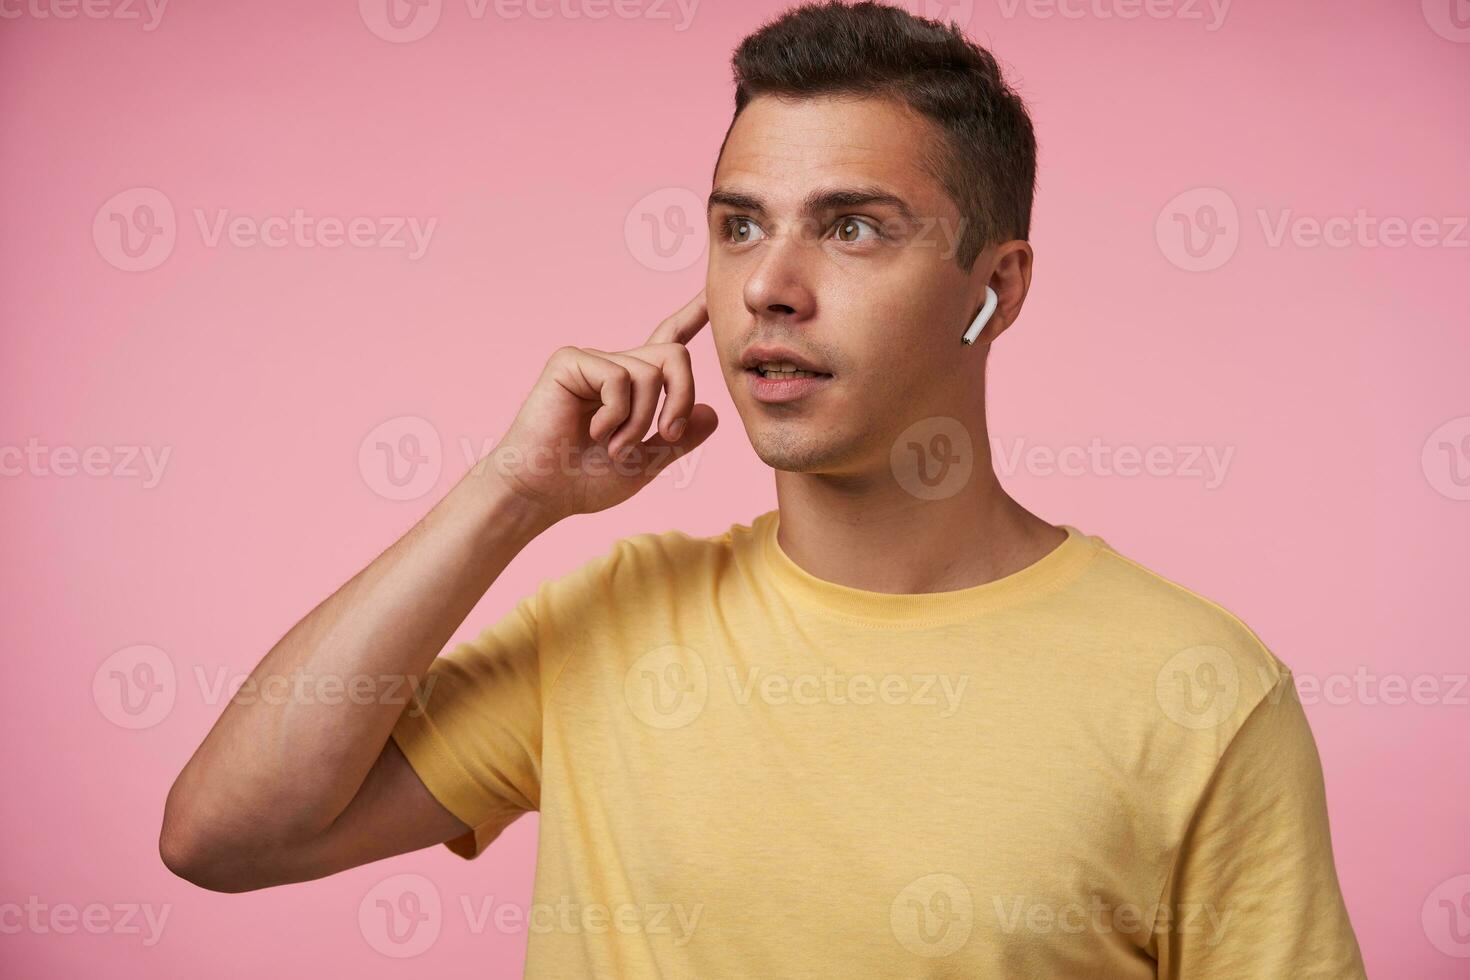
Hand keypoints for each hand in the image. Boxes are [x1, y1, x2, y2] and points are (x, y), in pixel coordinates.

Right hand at [482, 289, 718, 522]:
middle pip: (675, 355)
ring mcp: (593, 361)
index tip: (710, 291)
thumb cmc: (583, 481)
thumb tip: (712, 412)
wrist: (541, 493)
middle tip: (667, 435)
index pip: (668, 343)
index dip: (691, 316)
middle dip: (682, 397)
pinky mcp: (571, 361)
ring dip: (641, 421)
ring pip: (650, 372)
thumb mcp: (646, 463)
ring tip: (614, 447)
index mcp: (633, 387)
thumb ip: (679, 439)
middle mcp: (615, 367)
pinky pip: (619, 377)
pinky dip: (616, 414)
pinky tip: (594, 433)